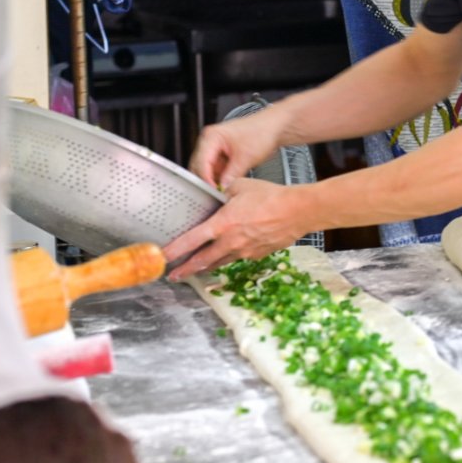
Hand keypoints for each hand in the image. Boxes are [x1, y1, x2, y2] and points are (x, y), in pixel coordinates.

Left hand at [163, 178, 311, 280]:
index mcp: (223, 224)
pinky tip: (230, 253)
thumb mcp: (241, 187)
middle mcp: (231, 242)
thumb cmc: (272, 197)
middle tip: (174, 275)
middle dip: (186, 269)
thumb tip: (219, 194)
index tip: (163, 257)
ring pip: (220, 262)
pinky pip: (240, 257)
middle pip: (203, 260)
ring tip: (197, 270)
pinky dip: (230, 257)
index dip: (175, 250)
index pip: (192, 240)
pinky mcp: (258, 255)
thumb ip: (225, 193)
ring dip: (206, 266)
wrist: (298, 211)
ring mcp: (245, 251)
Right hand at [190, 108, 286, 190]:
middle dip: (207, 180)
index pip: (201, 162)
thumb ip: (232, 175)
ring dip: (213, 180)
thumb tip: (222, 189)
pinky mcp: (221, 154)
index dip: (206, 179)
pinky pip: (215, 169)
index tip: (213, 191)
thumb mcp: (246, 157)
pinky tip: (226, 184)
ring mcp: (215, 147)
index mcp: (212, 136)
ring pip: (206, 169)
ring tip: (222, 190)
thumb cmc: (262, 132)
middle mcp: (210, 141)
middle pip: (199, 166)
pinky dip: (219, 178)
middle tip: (216, 193)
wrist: (274, 127)